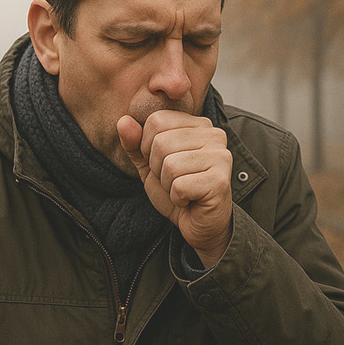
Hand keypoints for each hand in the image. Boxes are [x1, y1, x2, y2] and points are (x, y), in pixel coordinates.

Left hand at [117, 111, 232, 267]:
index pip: (157, 120)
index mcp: (198, 125)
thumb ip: (135, 144)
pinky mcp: (220, 181)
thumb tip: (123, 121)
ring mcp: (221, 157)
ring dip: (168, 185)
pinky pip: (180, 186)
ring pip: (170, 165)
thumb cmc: (178, 191)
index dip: (148, 147)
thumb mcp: (149, 165)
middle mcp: (214, 135)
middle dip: (158, 168)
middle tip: (174, 180)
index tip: (163, 164)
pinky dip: (177, 198)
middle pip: (161, 142)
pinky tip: (189, 199)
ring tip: (183, 190)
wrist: (200, 224)